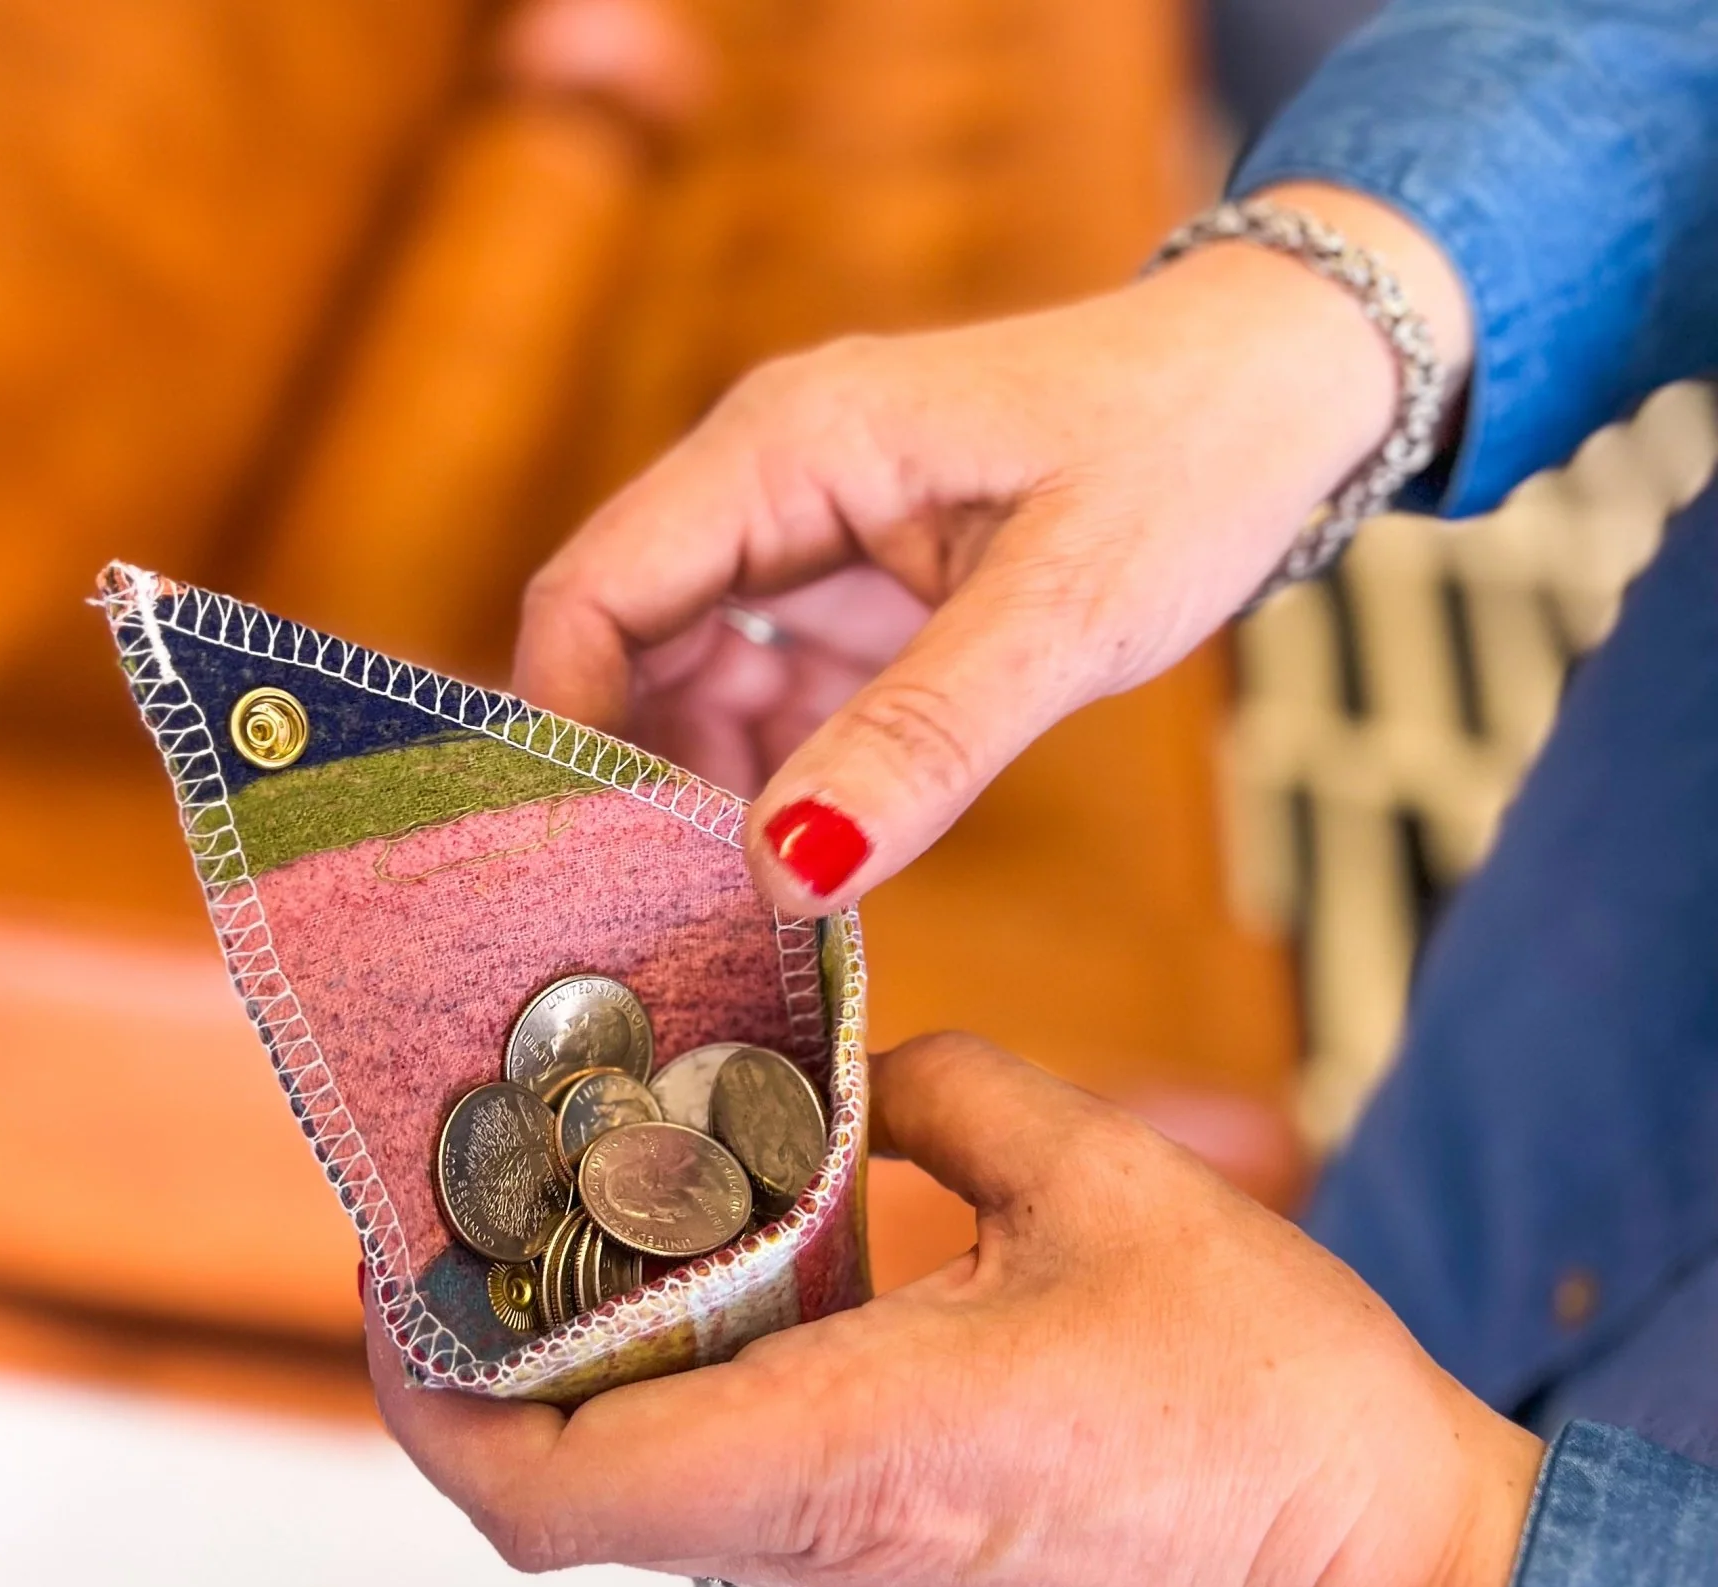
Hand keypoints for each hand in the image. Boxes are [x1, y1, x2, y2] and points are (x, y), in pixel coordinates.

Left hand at [371, 1034, 1539, 1586]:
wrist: (1376, 1575)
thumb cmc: (1265, 1402)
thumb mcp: (1099, 1185)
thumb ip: (945, 1096)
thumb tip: (855, 1077)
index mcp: (839, 1452)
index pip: (544, 1490)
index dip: (428, 1392)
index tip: (397, 1268)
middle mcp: (809, 1529)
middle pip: (548, 1491)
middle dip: (470, 1350)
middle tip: (464, 1193)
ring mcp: (840, 1556)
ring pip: (623, 1482)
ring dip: (561, 1358)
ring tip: (561, 1198)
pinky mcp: (883, 1549)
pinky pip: (716, 1474)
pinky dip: (663, 1375)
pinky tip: (703, 1253)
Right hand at [514, 183, 1472, 914]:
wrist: (1288, 391)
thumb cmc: (1193, 454)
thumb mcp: (1068, 607)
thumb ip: (925, 739)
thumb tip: (782, 874)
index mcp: (788, 448)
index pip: (596, 593)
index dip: (566, 731)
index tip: (588, 869)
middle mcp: (771, 487)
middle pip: (628, 652)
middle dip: (632, 787)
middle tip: (657, 928)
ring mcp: (810, 544)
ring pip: (693, 693)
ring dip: (702, 802)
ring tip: (725, 924)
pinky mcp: (857, 598)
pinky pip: (774, 706)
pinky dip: (776, 791)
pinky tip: (797, 874)